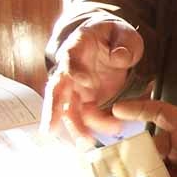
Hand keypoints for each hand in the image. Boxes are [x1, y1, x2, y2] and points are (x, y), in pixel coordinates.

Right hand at [41, 14, 143, 143]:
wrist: (110, 42)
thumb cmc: (113, 36)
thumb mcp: (123, 33)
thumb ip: (124, 43)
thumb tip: (120, 57)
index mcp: (78, 46)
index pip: (71, 58)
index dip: (75, 70)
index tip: (84, 81)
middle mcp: (70, 69)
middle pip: (57, 90)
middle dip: (53, 110)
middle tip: (51, 130)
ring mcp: (76, 86)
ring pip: (68, 109)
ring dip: (75, 126)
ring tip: (86, 142)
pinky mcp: (86, 99)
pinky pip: (85, 116)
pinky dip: (91, 127)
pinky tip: (100, 136)